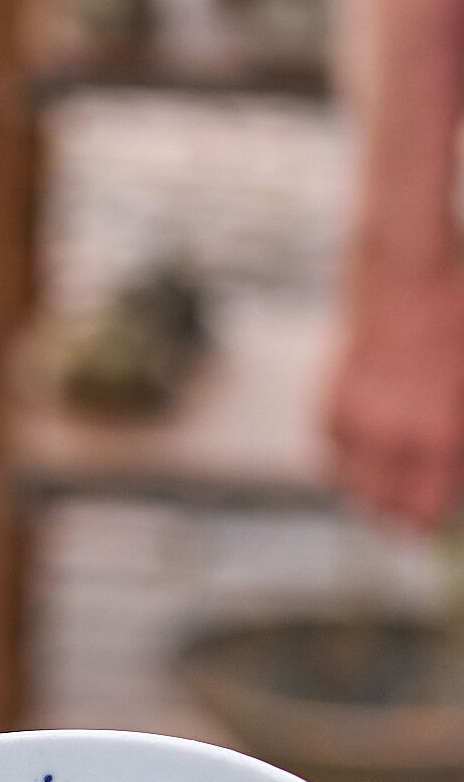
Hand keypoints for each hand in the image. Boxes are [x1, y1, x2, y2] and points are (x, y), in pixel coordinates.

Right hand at [325, 263, 463, 529]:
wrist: (406, 263)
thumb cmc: (455, 313)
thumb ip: (456, 436)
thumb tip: (449, 464)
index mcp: (439, 435)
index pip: (432, 509)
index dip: (439, 517)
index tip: (440, 516)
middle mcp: (393, 437)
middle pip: (390, 512)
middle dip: (405, 518)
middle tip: (416, 516)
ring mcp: (356, 423)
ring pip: (358, 491)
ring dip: (374, 496)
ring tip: (390, 495)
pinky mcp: (330, 406)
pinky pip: (337, 458)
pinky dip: (352, 462)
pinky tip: (370, 452)